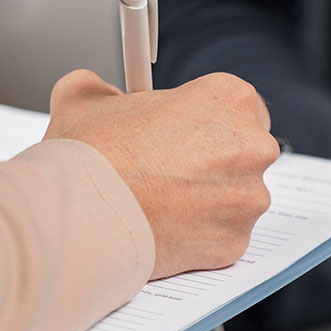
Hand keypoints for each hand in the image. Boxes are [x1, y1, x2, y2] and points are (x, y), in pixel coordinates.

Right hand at [44, 70, 278, 278]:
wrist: (78, 217)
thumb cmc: (88, 158)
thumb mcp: (85, 98)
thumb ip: (106, 89)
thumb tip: (103, 94)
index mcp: (229, 99)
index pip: (243, 107)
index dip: (213, 122)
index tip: (192, 134)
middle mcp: (252, 147)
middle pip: (245, 154)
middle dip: (215, 164)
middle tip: (172, 171)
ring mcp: (248, 198)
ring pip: (237, 198)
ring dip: (209, 201)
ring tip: (163, 202)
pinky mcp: (236, 241)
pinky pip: (224, 236)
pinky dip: (200, 236)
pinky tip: (166, 228)